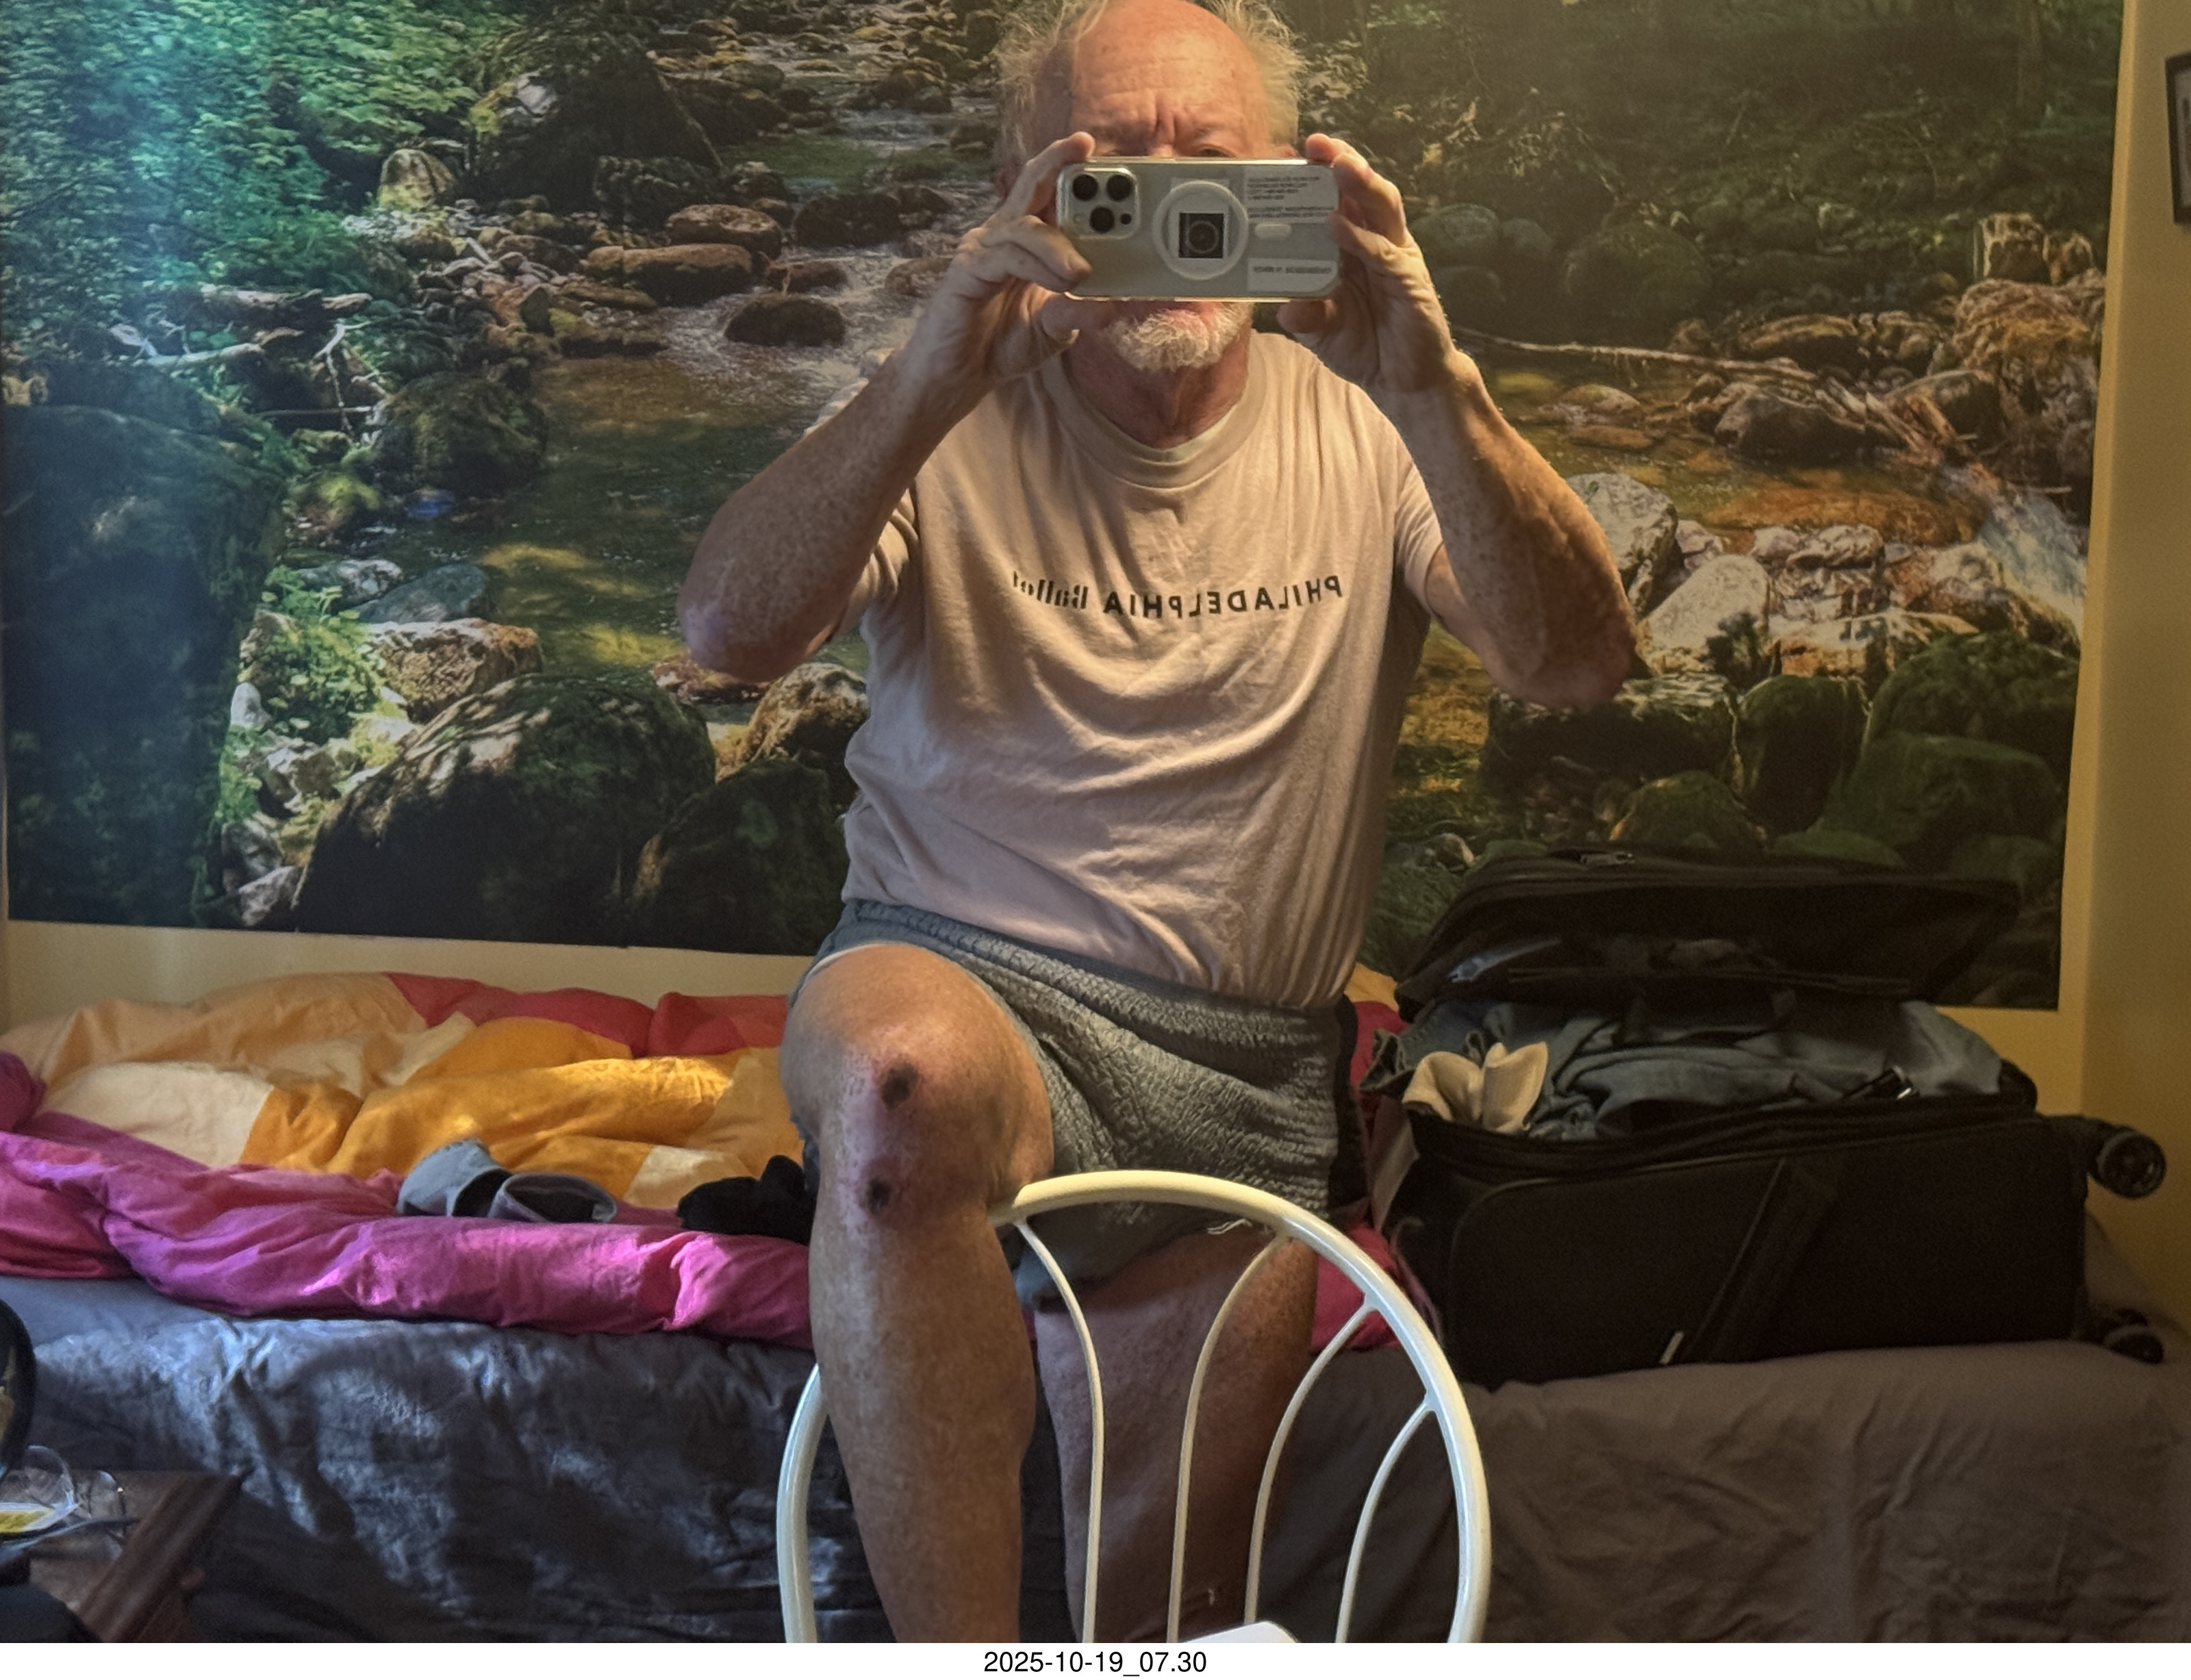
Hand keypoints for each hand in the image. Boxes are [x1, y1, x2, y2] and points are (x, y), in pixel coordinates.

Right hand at [891, 132, 1110, 414]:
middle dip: (1057, 162)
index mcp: (1027, 240)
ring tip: (1082, 273)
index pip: (1049, 193)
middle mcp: (1004, 235)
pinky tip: (1059, 282)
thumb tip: (1112, 306)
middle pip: (1030, 185)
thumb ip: (1078, 312)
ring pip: (1025, 226)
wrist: (958, 376)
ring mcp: (983, 249)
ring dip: (1059, 245)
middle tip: (1083, 149)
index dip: (1068, 168)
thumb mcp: (1053, 329)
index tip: (1092, 148)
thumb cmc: (1001, 344)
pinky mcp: (967, 270)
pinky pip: (1006, 257)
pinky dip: (1036, 266)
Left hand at [1278, 135, 1463, 403]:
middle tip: (1313, 143)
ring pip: (1380, 207)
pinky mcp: (1410, 278)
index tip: (1285, 156)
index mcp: (1352, 245)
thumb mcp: (1323, 331)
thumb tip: (1284, 308)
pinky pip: (1383, 252)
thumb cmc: (1364, 347)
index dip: (1313, 177)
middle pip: (1359, 191)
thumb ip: (1305, 317)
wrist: (1404, 382)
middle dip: (1338, 162)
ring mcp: (1395, 256)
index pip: (1334, 200)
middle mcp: (1375, 241)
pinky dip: (1360, 237)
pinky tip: (1337, 225)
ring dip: (1357, 183)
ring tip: (1334, 164)